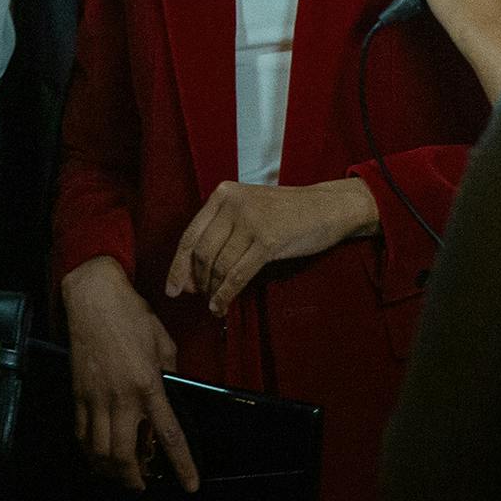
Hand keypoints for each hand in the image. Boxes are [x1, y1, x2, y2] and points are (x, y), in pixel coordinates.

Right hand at [60, 257, 197, 494]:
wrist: (93, 298)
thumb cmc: (133, 315)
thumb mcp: (163, 342)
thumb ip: (169, 373)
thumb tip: (169, 394)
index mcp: (149, 385)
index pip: (168, 435)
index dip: (181, 466)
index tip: (190, 486)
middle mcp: (122, 397)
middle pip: (124, 455)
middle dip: (132, 479)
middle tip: (141, 485)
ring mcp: (95, 397)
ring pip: (99, 451)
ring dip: (110, 470)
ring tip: (119, 473)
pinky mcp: (77, 393)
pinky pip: (81, 433)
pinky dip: (89, 451)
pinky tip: (97, 455)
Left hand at [165, 179, 379, 316]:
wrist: (328, 207)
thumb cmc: (287, 214)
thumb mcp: (248, 210)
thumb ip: (222, 233)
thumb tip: (192, 276)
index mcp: (223, 194)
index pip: (190, 235)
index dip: (178, 266)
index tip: (172, 289)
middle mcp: (233, 204)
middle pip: (201, 252)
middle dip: (196, 281)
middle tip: (197, 298)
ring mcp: (251, 221)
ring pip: (218, 265)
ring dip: (213, 291)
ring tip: (214, 304)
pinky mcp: (268, 240)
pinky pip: (238, 274)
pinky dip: (226, 294)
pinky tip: (221, 306)